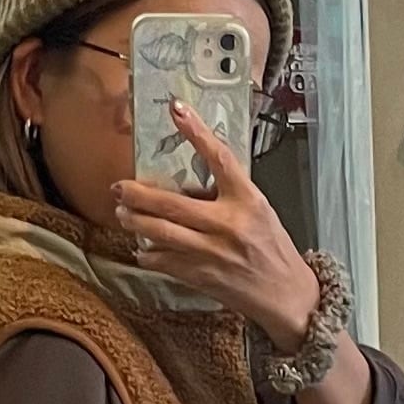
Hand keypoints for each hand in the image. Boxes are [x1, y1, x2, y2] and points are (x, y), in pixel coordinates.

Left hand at [110, 105, 321, 348]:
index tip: (177, 110)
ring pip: (161, 233)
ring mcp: (212, 252)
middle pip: (173, 203)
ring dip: (135, 221)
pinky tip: (142, 247)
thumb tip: (188, 181)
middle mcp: (228, 224)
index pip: (219, 158)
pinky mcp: (201, 276)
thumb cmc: (271, 249)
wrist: (284, 294)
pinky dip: (148, 253)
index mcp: (247, 200)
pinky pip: (164, 261)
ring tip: (122, 213)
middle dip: (139, 194)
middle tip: (119, 187)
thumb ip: (227, 193)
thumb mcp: (258, 209)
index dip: (197, 132)